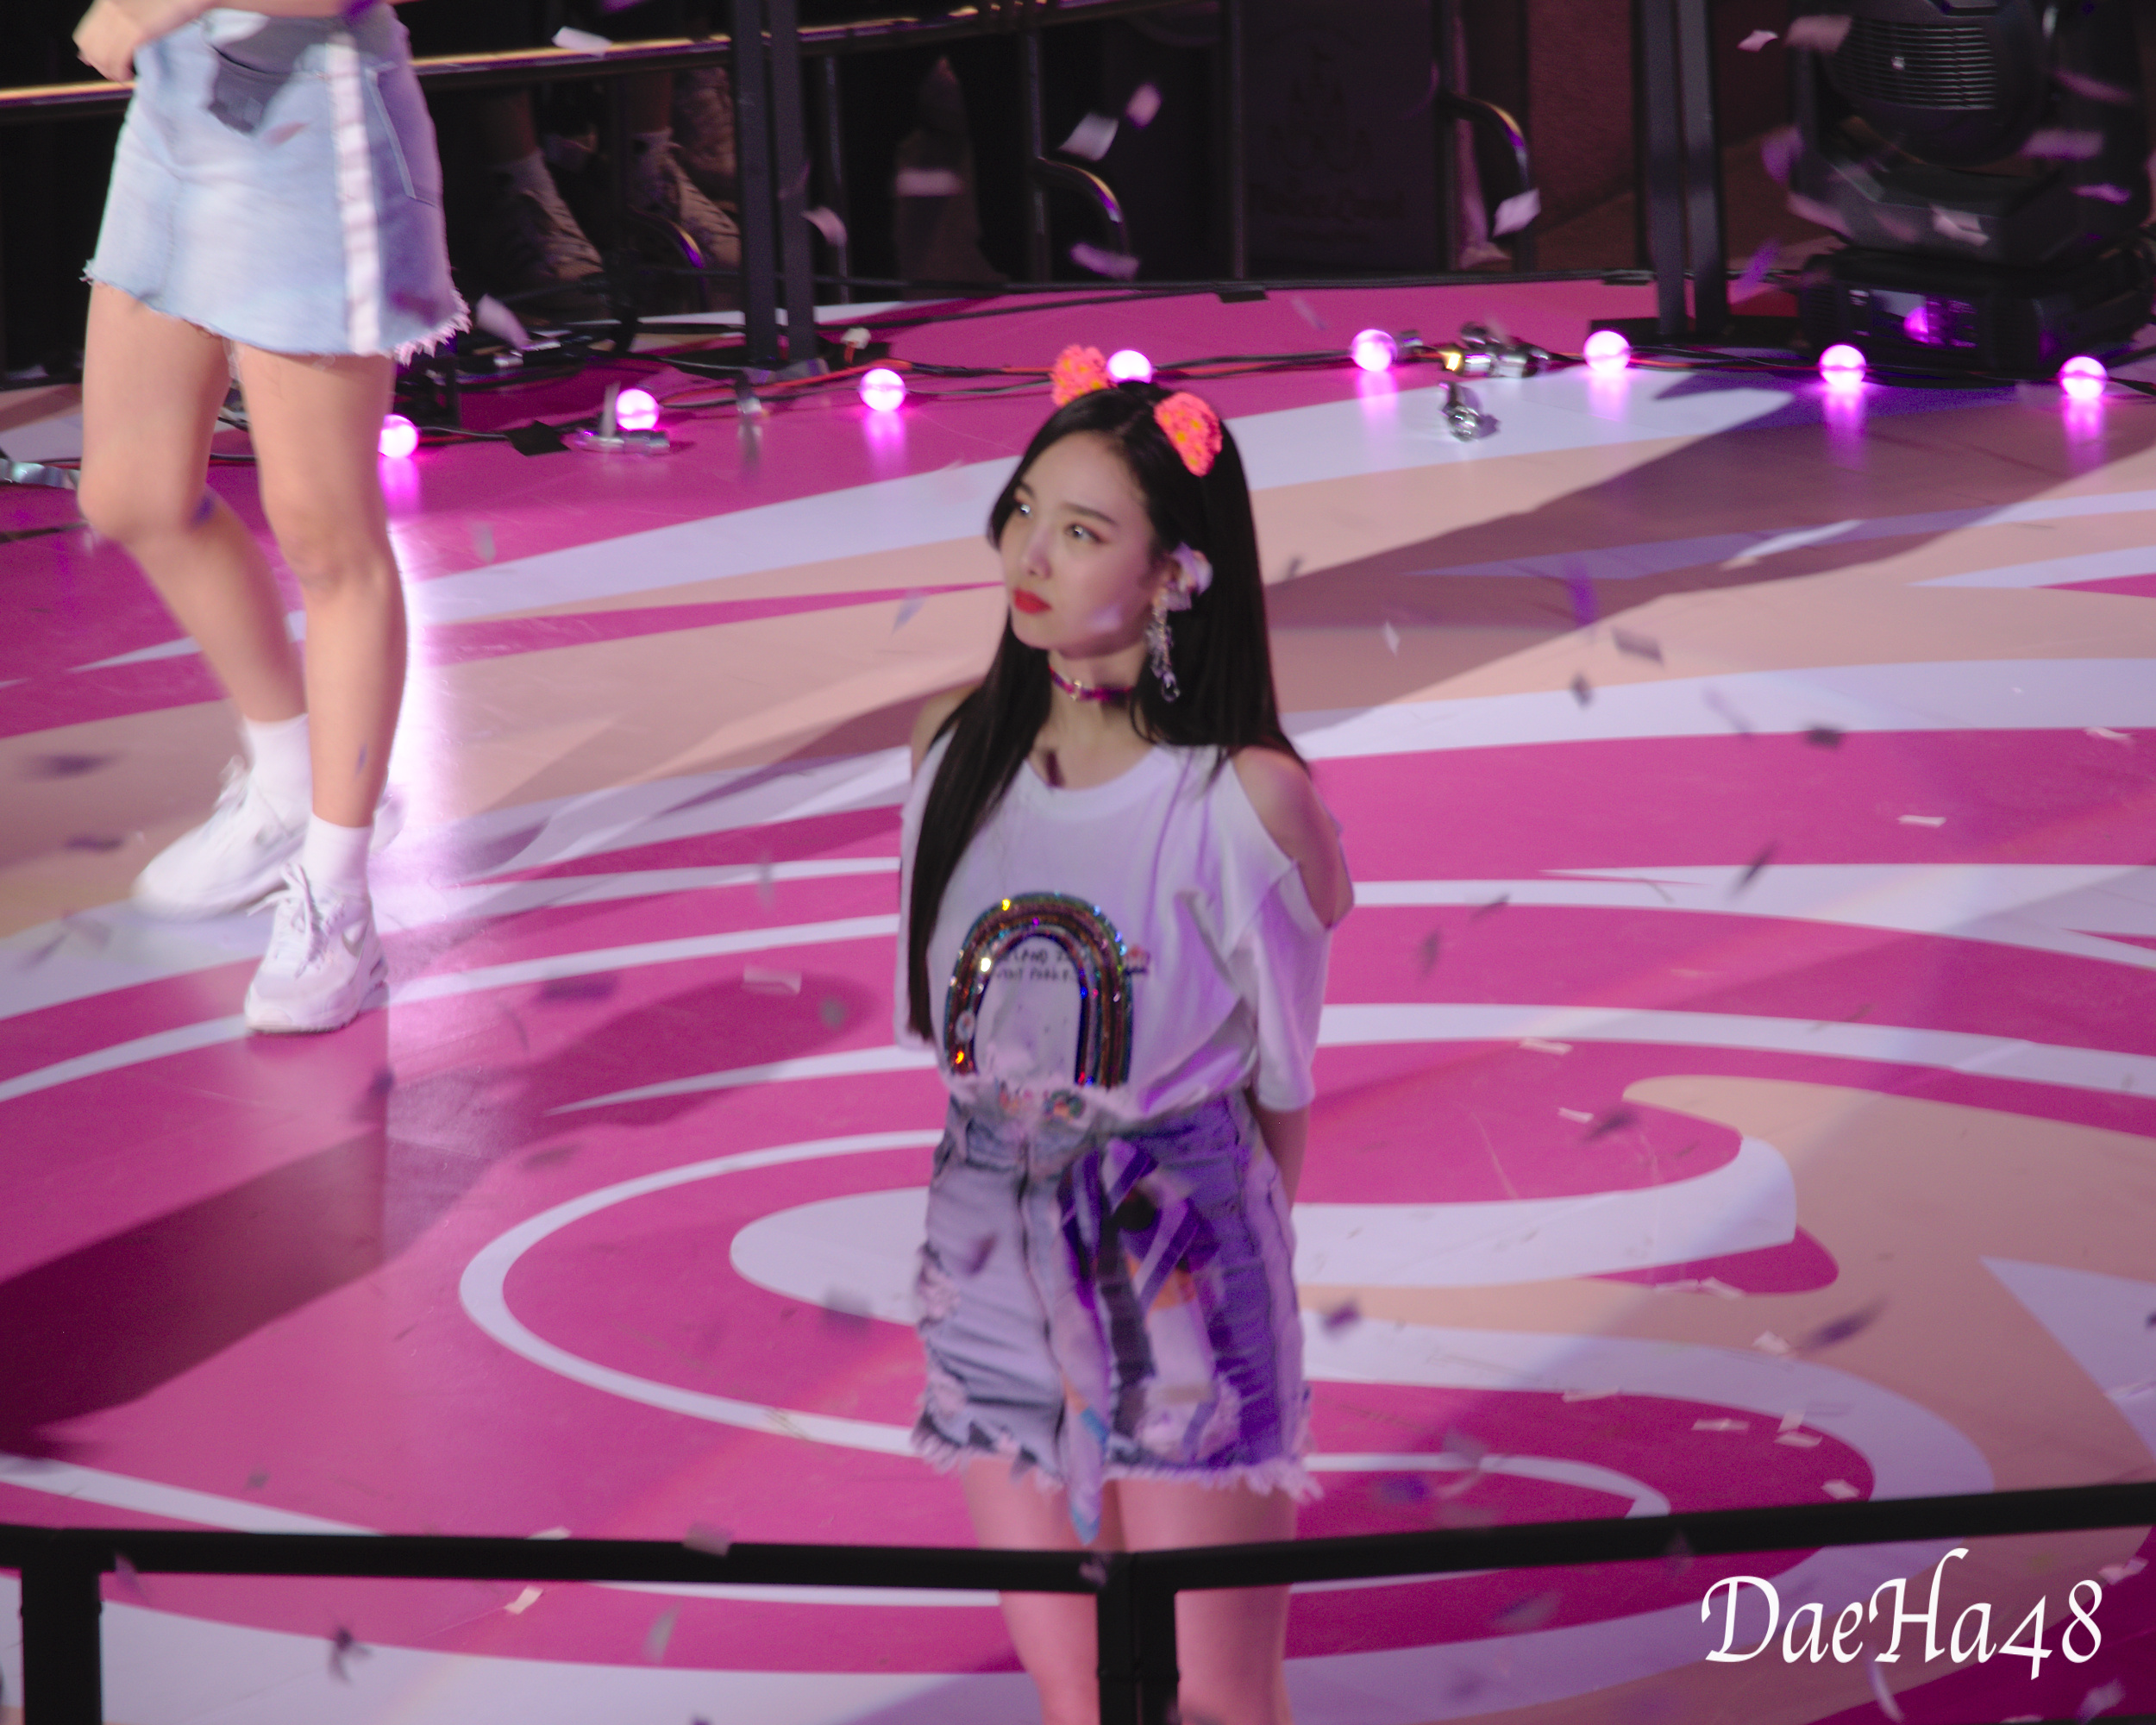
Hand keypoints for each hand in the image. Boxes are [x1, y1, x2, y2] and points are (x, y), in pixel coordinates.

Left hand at [74, 0, 204, 78]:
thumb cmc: (167, 2)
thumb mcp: (134, 8)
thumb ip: (116, 22)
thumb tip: (101, 43)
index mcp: (106, 3)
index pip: (83, 36)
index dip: (91, 56)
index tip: (105, 65)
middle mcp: (109, 9)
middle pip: (90, 49)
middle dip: (101, 67)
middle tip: (116, 74)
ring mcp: (122, 20)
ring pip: (103, 57)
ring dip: (112, 73)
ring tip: (125, 76)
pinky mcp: (137, 31)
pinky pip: (118, 60)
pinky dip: (121, 73)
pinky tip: (130, 75)